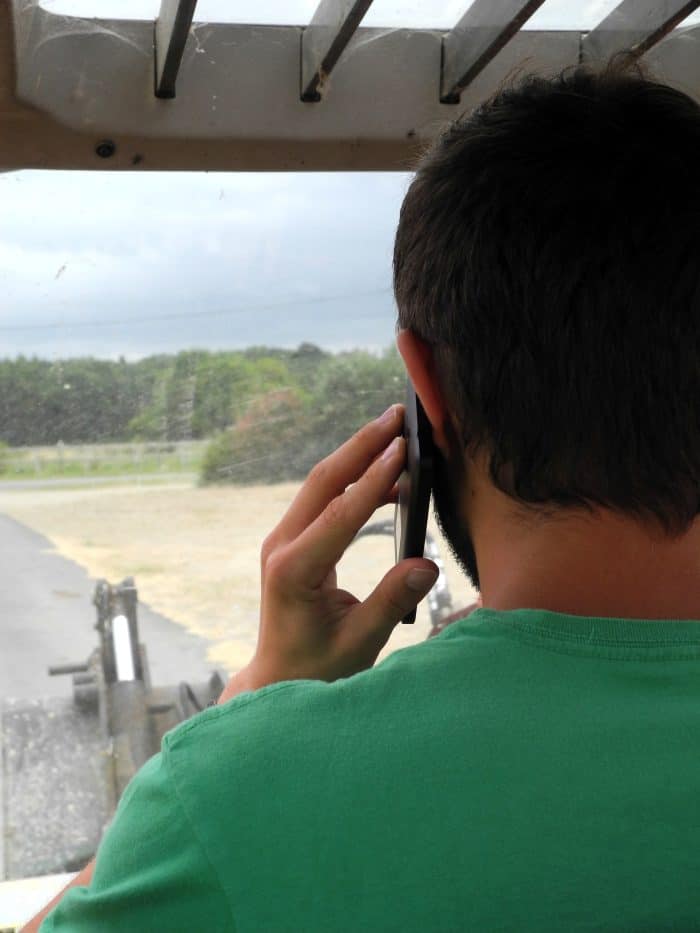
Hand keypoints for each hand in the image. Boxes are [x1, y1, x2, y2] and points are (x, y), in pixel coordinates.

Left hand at [219, 406, 438, 701]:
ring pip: (322, 484)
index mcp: (295, 570)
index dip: (373, 480)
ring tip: (395, 429)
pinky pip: (325, 499)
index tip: (402, 447)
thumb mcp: (359, 642)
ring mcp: (283, 540)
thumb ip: (392, 602)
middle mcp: (282, 546)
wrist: (278, 677)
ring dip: (357, 454)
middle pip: (323, 481)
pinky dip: (354, 480)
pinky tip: (386, 472)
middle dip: (361, 445)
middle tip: (397, 414)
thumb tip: (428, 564)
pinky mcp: (293, 540)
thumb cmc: (318, 666)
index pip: (339, 514)